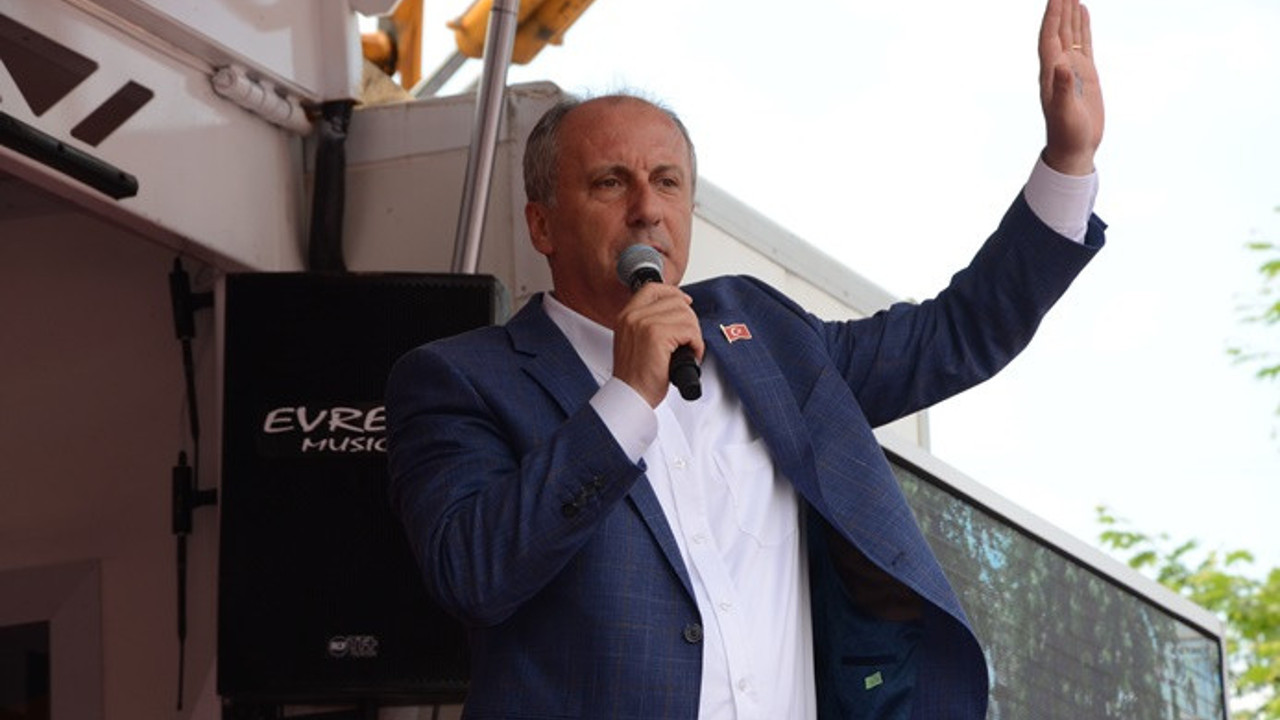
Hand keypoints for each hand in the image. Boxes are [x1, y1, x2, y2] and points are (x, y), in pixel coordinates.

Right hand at [612, 283, 703, 406]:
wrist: (630, 396)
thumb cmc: (636, 376)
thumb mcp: (635, 341)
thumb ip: (648, 323)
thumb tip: (677, 311)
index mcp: (626, 315)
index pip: (653, 288)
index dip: (673, 293)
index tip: (685, 303)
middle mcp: (633, 316)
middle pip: (675, 301)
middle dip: (689, 321)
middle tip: (687, 341)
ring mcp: (644, 324)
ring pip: (686, 315)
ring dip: (694, 334)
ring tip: (688, 350)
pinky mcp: (657, 335)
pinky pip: (689, 331)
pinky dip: (696, 344)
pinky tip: (690, 355)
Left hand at [1038, 0, 1103, 174]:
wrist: (1074, 148)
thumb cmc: (1066, 134)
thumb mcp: (1065, 113)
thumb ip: (1062, 90)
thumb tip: (1061, 67)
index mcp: (1050, 73)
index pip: (1049, 38)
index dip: (1052, 17)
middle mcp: (1058, 66)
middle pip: (1057, 29)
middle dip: (1059, 7)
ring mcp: (1071, 67)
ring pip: (1069, 32)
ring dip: (1069, 11)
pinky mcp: (1085, 73)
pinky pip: (1083, 42)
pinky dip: (1082, 26)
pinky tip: (1083, 13)